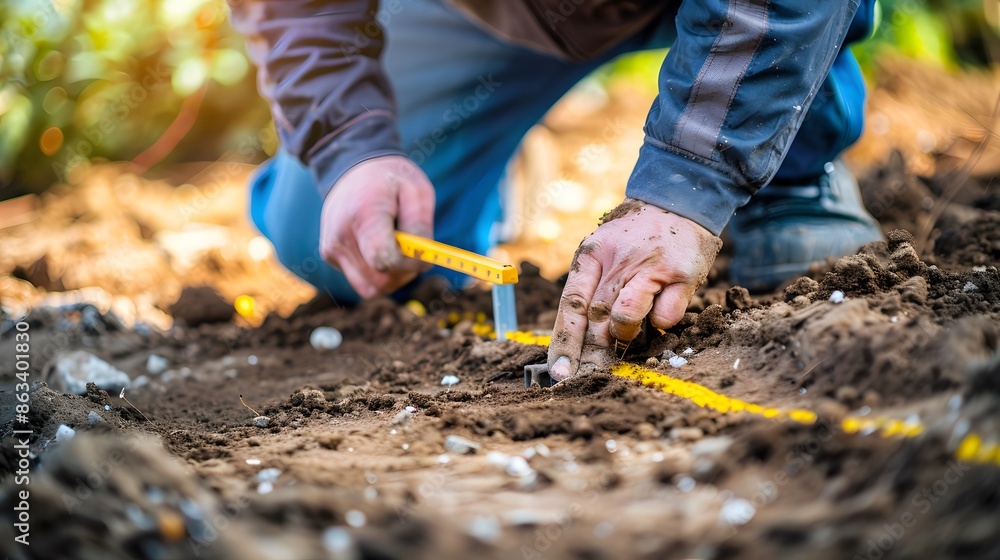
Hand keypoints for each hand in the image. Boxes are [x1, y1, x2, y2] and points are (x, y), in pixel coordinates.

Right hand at [319, 156, 434, 297]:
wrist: (352, 166)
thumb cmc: (390, 178)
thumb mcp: (417, 191)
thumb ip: (421, 228)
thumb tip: (423, 259)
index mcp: (363, 215)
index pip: (385, 261)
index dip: (410, 264)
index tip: (421, 251)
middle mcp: (341, 236)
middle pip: (380, 280)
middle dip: (404, 273)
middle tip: (413, 250)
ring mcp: (332, 248)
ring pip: (370, 287)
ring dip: (392, 277)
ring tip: (397, 249)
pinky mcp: (329, 255)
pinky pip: (362, 280)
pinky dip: (377, 272)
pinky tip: (379, 246)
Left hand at [548, 199, 721, 381]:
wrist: (678, 202)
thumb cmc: (635, 238)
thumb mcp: (602, 252)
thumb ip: (589, 290)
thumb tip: (573, 343)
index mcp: (591, 256)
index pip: (571, 304)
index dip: (564, 341)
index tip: (560, 371)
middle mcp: (618, 261)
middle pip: (596, 317)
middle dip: (589, 353)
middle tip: (585, 376)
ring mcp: (650, 267)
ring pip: (626, 317)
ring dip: (624, 334)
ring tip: (627, 333)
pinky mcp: (681, 275)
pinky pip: (665, 316)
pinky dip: (659, 322)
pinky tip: (659, 308)